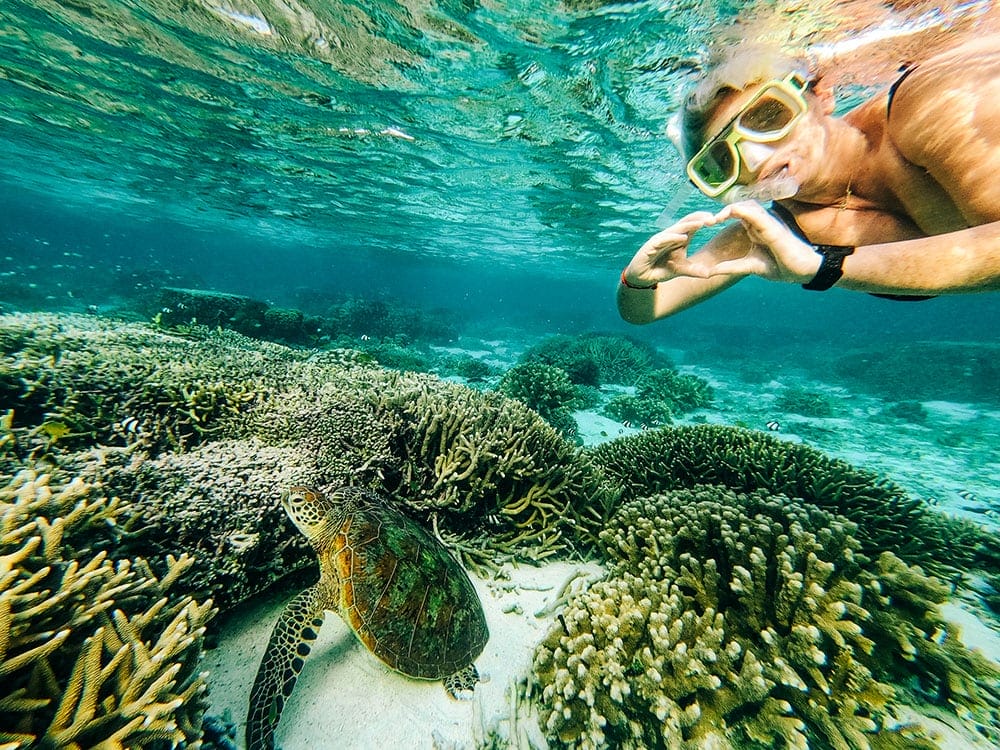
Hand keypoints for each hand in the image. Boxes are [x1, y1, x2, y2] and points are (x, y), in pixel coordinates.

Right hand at [621, 211, 725, 286]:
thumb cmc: (661, 269)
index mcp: (679, 238)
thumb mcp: (680, 270)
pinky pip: (663, 239)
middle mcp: (670, 235)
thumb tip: (709, 274)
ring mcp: (661, 239)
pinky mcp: (651, 245)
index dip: (703, 220)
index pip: (692, 224)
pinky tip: (683, 237)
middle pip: (686, 222)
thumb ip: (694, 270)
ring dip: (689, 225)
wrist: (642, 277)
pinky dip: (673, 238)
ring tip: (701, 223)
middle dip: (699, 219)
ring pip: (676, 229)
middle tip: (713, 217)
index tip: (717, 219)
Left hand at [706, 201, 821, 281]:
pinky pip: (759, 216)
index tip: (708, 223)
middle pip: (741, 207)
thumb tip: (711, 272)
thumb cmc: (782, 265)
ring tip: (716, 217)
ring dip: (732, 209)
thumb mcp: (751, 266)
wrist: (804, 271)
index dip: (722, 215)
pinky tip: (732, 213)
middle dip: (724, 210)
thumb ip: (732, 267)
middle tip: (708, 220)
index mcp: (757, 229)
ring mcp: (770, 224)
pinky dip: (745, 212)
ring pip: (749, 207)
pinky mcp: (775, 229)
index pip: (738, 214)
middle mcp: (763, 223)